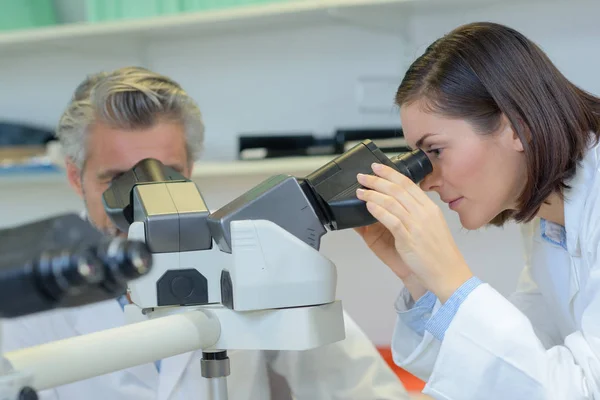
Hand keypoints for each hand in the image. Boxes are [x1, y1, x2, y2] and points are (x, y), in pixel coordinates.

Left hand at [356, 163, 472, 302]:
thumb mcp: (431, 227)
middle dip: (377, 180)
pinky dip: (378, 210)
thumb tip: (394, 204)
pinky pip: (391, 220)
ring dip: (373, 194)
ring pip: (392, 202)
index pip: (408, 184)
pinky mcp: (409, 239)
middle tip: (363, 176)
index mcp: (430, 208)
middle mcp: (424, 213)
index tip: (378, 167)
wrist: (448, 273)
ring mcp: (417, 225)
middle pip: (397, 189)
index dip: (391, 173)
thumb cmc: (440, 254)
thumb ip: (415, 215)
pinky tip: (369, 206)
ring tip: (360, 191)